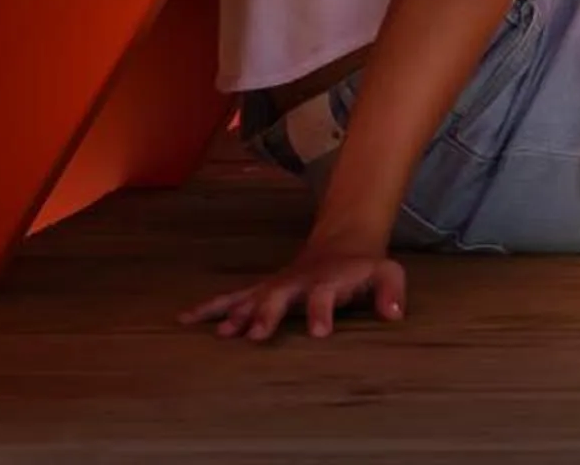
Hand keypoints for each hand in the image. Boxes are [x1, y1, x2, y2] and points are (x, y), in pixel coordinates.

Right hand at [180, 236, 406, 341]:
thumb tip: (394, 314)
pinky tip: (185, 319)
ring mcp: (276, 285)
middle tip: (257, 335)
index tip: (319, 333)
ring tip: (220, 334)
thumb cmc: (364, 268)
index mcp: (328, 280)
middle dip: (267, 314)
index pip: (325, 295)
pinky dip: (210, 307)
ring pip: (250, 296)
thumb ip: (392, 291)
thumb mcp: (388, 273)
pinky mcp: (261, 290)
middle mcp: (297, 282)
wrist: (342, 244)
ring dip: (235, 314)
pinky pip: (233, 298)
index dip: (322, 312)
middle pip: (279, 296)